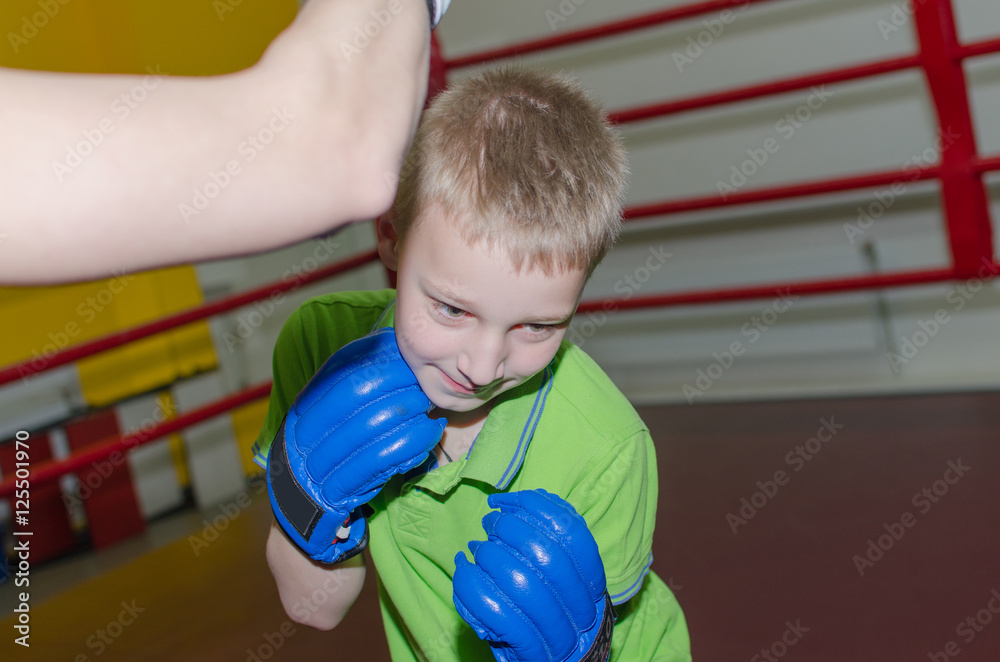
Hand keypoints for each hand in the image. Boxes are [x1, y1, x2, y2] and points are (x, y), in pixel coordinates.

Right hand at [267, 327, 443, 562]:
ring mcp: (314, 464)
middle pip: (354, 394)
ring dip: (409, 412)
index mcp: (303, 407)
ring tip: (431, 407)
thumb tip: (390, 343)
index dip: (377, 358)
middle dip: (396, 383)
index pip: (339, 370)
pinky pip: (379, 462)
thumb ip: (354, 386)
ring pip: (369, 426)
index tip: (407, 356)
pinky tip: (430, 433)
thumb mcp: (333, 419)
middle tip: (424, 384)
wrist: (303, 519)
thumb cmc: (331, 459)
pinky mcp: (335, 493)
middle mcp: (302, 432)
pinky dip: (410, 444)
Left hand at [453, 489, 614, 661]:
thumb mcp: (557, 576)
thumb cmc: (546, 615)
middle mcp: (584, 610)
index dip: (537, 509)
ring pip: (522, 584)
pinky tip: (464, 572)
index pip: (573, 534)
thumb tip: (532, 500)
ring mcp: (559, 636)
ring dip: (490, 557)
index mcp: (593, 583)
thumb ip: (552, 540)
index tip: (506, 501)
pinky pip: (500, 617)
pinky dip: (474, 589)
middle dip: (509, 530)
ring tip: (476, 549)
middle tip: (490, 523)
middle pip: (548, 556)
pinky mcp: (532, 655)